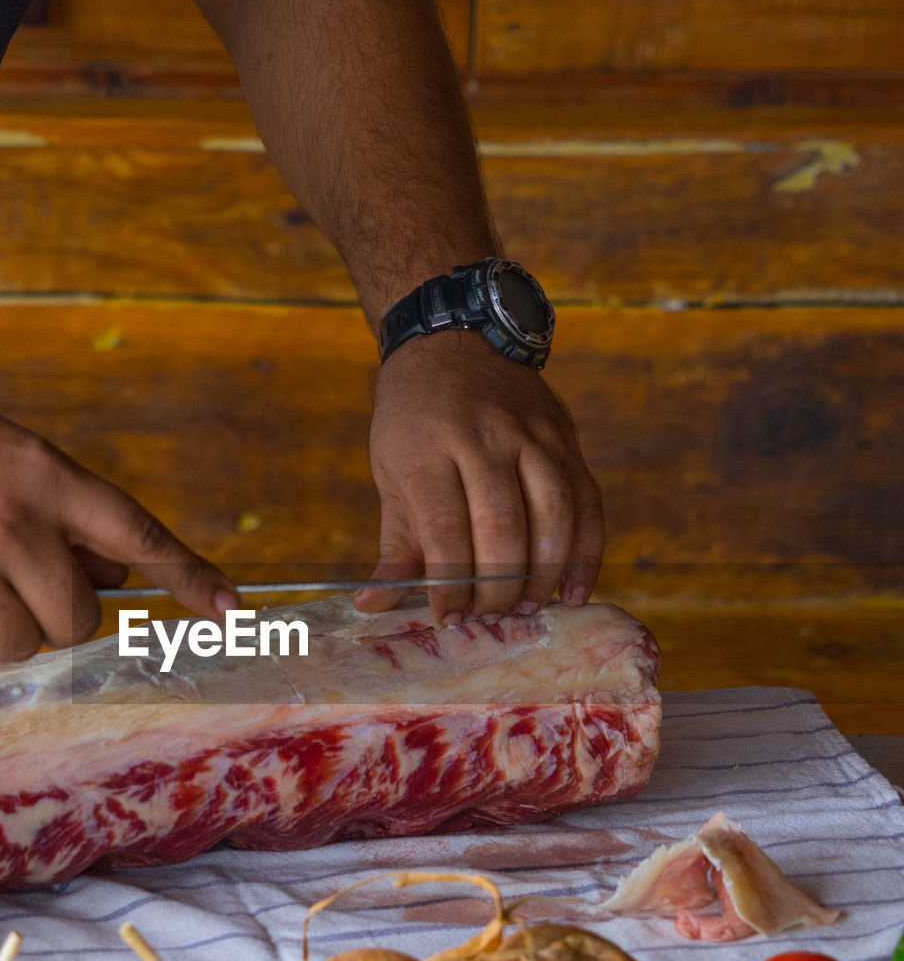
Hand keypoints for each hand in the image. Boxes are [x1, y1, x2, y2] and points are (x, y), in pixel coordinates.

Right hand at [0, 391, 237, 663]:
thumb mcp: (15, 456)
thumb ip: (69, 515)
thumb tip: (115, 578)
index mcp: (47, 479)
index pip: (140, 535)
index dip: (189, 578)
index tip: (232, 610)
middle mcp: (13, 527)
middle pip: (78, 620)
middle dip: (61, 614)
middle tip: (22, 584)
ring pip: (21, 647)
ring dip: (5, 629)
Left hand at [354, 332, 604, 622]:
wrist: (454, 340)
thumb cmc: (414, 420)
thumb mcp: (390, 473)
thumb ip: (394, 545)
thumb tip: (373, 606)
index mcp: (428, 448)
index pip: (445, 528)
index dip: (450, 582)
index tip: (448, 617)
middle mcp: (485, 438)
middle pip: (503, 526)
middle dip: (497, 586)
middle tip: (488, 620)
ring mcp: (532, 435)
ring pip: (553, 515)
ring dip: (543, 575)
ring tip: (526, 609)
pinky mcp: (565, 439)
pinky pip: (587, 502)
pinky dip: (585, 553)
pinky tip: (571, 591)